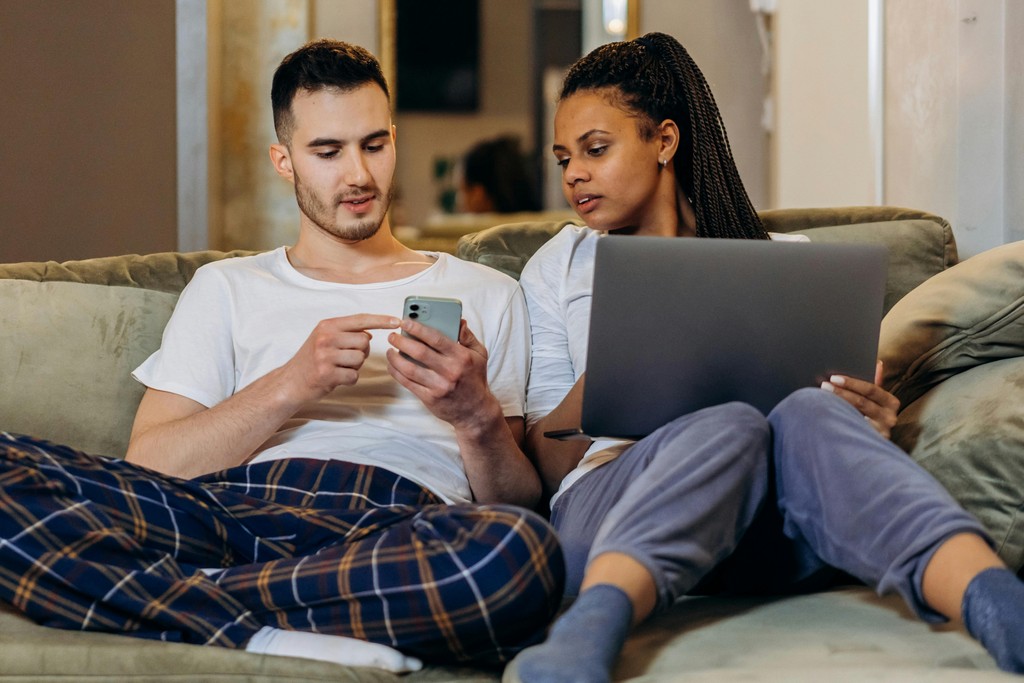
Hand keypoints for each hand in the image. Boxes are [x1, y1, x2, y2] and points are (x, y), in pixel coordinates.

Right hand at [284, 314, 400, 402]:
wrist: (290, 382)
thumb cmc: (310, 360)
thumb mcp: (324, 339)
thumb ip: (345, 333)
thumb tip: (369, 333)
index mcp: (327, 325)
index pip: (360, 319)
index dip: (381, 320)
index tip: (396, 321)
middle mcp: (326, 337)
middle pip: (364, 341)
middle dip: (361, 352)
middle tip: (345, 358)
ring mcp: (325, 355)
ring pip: (360, 358)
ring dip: (354, 366)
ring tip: (338, 367)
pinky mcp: (326, 373)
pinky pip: (354, 375)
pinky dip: (349, 379)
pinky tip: (336, 378)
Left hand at [386, 318, 499, 429]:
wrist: (475, 411)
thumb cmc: (475, 379)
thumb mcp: (480, 355)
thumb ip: (468, 337)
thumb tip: (459, 321)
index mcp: (461, 357)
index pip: (436, 338)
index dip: (418, 329)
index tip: (405, 322)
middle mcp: (450, 371)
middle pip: (419, 352)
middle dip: (402, 341)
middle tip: (393, 335)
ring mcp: (439, 386)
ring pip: (410, 369)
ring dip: (395, 358)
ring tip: (390, 350)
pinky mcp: (430, 399)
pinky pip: (408, 383)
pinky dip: (396, 373)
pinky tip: (392, 366)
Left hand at [821, 360, 899, 438]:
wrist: (872, 444)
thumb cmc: (871, 415)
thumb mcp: (875, 399)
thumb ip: (874, 383)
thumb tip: (878, 363)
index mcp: (891, 402)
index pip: (871, 389)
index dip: (852, 383)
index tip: (834, 378)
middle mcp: (889, 418)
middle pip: (862, 403)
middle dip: (841, 393)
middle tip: (824, 385)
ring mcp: (880, 432)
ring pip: (855, 417)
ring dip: (836, 406)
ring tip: (820, 399)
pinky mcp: (869, 443)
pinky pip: (850, 431)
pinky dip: (838, 422)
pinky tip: (825, 416)